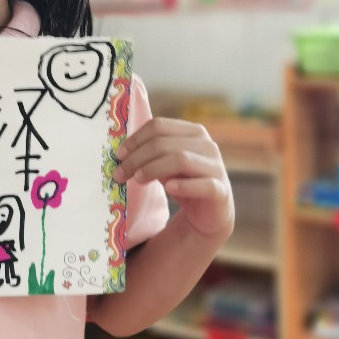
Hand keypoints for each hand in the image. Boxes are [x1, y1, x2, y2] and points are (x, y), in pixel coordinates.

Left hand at [114, 117, 233, 242]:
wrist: (208, 212)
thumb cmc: (183, 181)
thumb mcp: (164, 162)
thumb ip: (149, 153)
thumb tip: (119, 153)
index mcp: (193, 132)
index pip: (159, 126)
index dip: (135, 139)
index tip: (118, 155)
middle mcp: (207, 145)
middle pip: (164, 143)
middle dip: (137, 158)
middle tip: (119, 174)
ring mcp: (216, 167)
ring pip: (180, 159)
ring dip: (153, 169)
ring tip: (137, 180)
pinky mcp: (220, 190)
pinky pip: (203, 184)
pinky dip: (184, 185)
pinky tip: (169, 189)